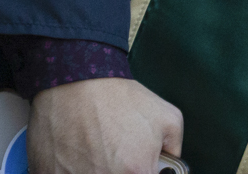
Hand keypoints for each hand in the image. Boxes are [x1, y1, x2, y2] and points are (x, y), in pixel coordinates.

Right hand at [29, 77, 182, 173]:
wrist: (77, 83)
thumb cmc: (118, 99)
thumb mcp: (168, 118)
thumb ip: (174, 149)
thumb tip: (168, 166)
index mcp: (137, 171)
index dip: (145, 172)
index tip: (142, 166)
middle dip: (122, 169)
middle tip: (119, 155)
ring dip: (95, 169)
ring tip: (96, 149)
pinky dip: (73, 169)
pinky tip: (77, 152)